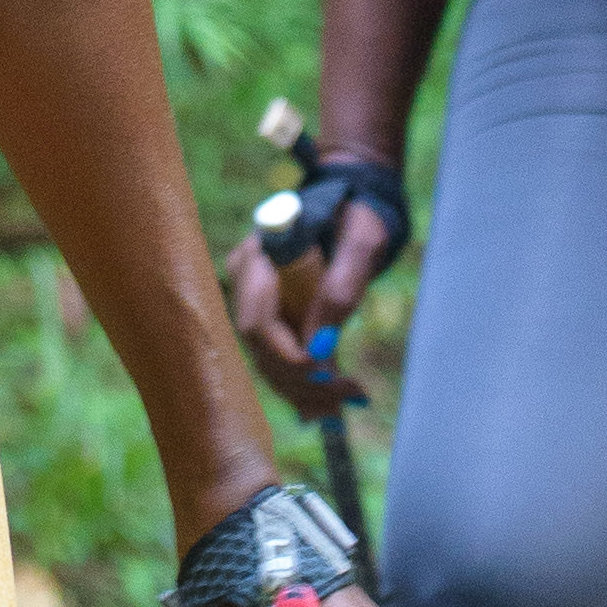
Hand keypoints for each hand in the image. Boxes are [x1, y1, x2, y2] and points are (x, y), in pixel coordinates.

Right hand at [226, 187, 402, 412]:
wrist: (353, 206)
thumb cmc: (357, 215)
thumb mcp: (361, 242)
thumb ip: (341, 287)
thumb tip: (320, 346)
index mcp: (258, 256)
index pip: (256, 321)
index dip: (286, 354)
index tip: (326, 371)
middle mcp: (245, 280)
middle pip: (261, 348)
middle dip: (302, 380)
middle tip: (349, 394)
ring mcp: (254, 300)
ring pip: (268, 360)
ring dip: (306, 388)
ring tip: (349, 398)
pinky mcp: (270, 315)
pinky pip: (279, 357)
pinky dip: (305, 382)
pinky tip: (334, 400)